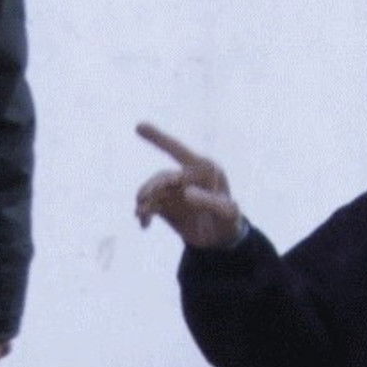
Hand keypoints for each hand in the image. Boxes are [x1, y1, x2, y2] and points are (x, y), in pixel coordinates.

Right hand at [134, 122, 244, 249]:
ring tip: (141, 214)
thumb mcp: (227, 212)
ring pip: (153, 192)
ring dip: (144, 202)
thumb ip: (209, 201)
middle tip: (143, 200)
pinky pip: (150, 207)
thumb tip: (186, 192)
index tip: (138, 126)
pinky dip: (144, 214)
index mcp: (203, 169)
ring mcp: (174, 191)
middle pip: (162, 177)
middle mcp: (186, 176)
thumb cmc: (229, 220)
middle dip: (151, 188)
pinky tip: (144, 225)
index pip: (177, 150)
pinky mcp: (166, 206)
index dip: (158, 138)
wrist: (221, 240)